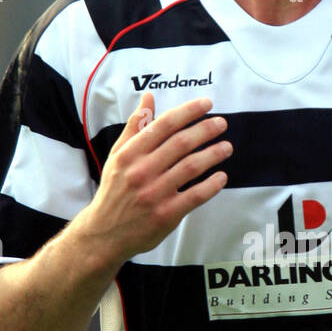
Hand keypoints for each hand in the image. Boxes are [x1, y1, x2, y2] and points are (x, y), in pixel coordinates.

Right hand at [81, 92, 231, 265]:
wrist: (104, 233)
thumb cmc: (114, 190)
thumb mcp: (118, 155)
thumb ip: (135, 126)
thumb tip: (148, 97)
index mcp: (129, 154)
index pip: (164, 125)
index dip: (188, 112)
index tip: (206, 104)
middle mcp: (141, 172)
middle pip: (181, 143)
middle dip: (206, 130)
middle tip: (221, 124)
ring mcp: (154, 194)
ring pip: (191, 167)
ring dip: (213, 154)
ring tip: (227, 147)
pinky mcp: (165, 215)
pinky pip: (194, 195)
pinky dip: (211, 185)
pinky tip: (221, 176)